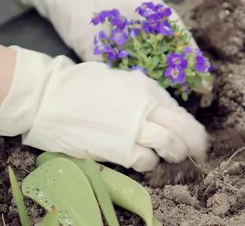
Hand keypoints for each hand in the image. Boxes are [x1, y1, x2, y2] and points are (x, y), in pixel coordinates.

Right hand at [0, 47, 208, 171]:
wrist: (47, 97)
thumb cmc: (77, 86)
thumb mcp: (116, 80)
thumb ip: (139, 95)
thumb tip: (157, 109)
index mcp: (144, 87)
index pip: (178, 110)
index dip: (190, 127)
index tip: (193, 136)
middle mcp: (144, 105)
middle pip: (183, 128)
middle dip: (195, 144)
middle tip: (197, 154)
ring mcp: (133, 128)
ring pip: (171, 145)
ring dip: (175, 154)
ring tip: (172, 157)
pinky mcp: (119, 149)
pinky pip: (146, 161)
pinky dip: (149, 164)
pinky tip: (143, 161)